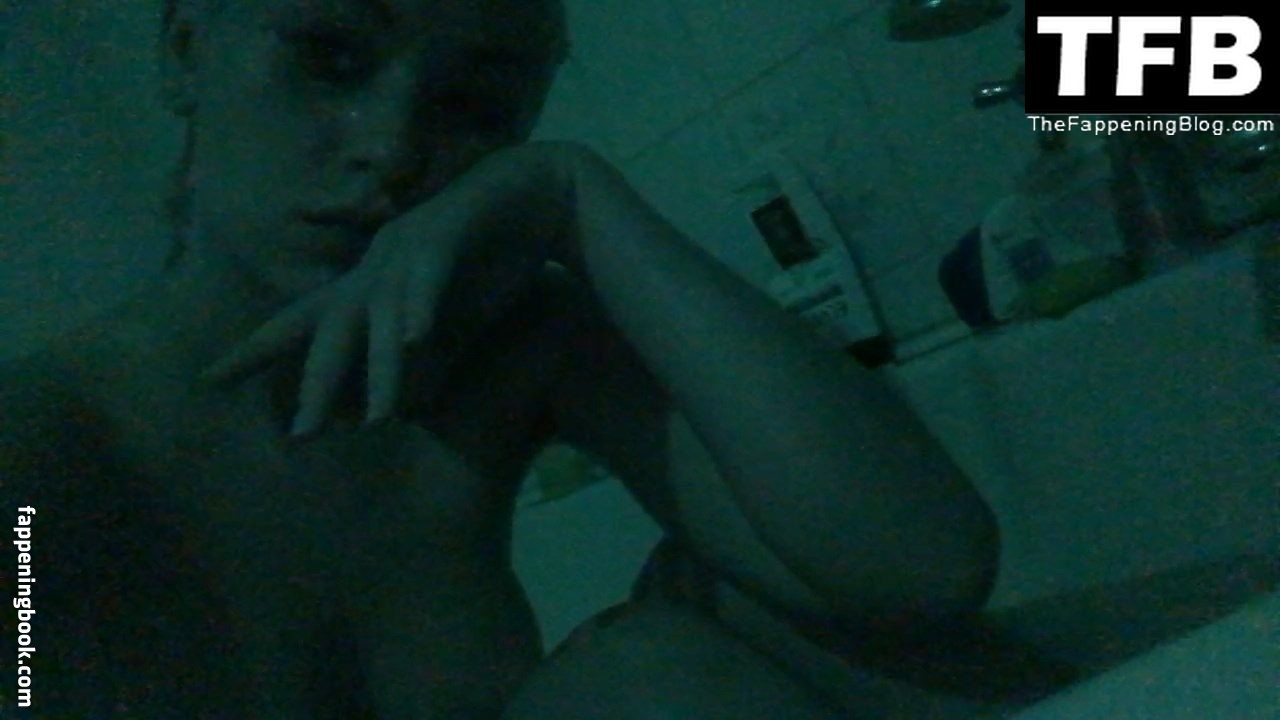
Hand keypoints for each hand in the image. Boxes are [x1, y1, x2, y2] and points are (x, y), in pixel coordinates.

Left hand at [199, 141, 583, 436]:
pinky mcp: (448, 236)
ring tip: (380, 417)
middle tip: (303, 433)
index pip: (302, 322)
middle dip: (317, 381)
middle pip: (332, 327)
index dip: (257, 350)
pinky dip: (419, 304)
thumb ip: (419, 364)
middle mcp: (375, 268)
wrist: (535, 198)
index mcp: (367, 286)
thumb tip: (392, 411)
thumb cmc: (486, 259)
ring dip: (381, 367)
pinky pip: (427, 275)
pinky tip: (413, 337)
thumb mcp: (449, 326)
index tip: (210, 380)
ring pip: (380, 313)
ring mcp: (408, 249)